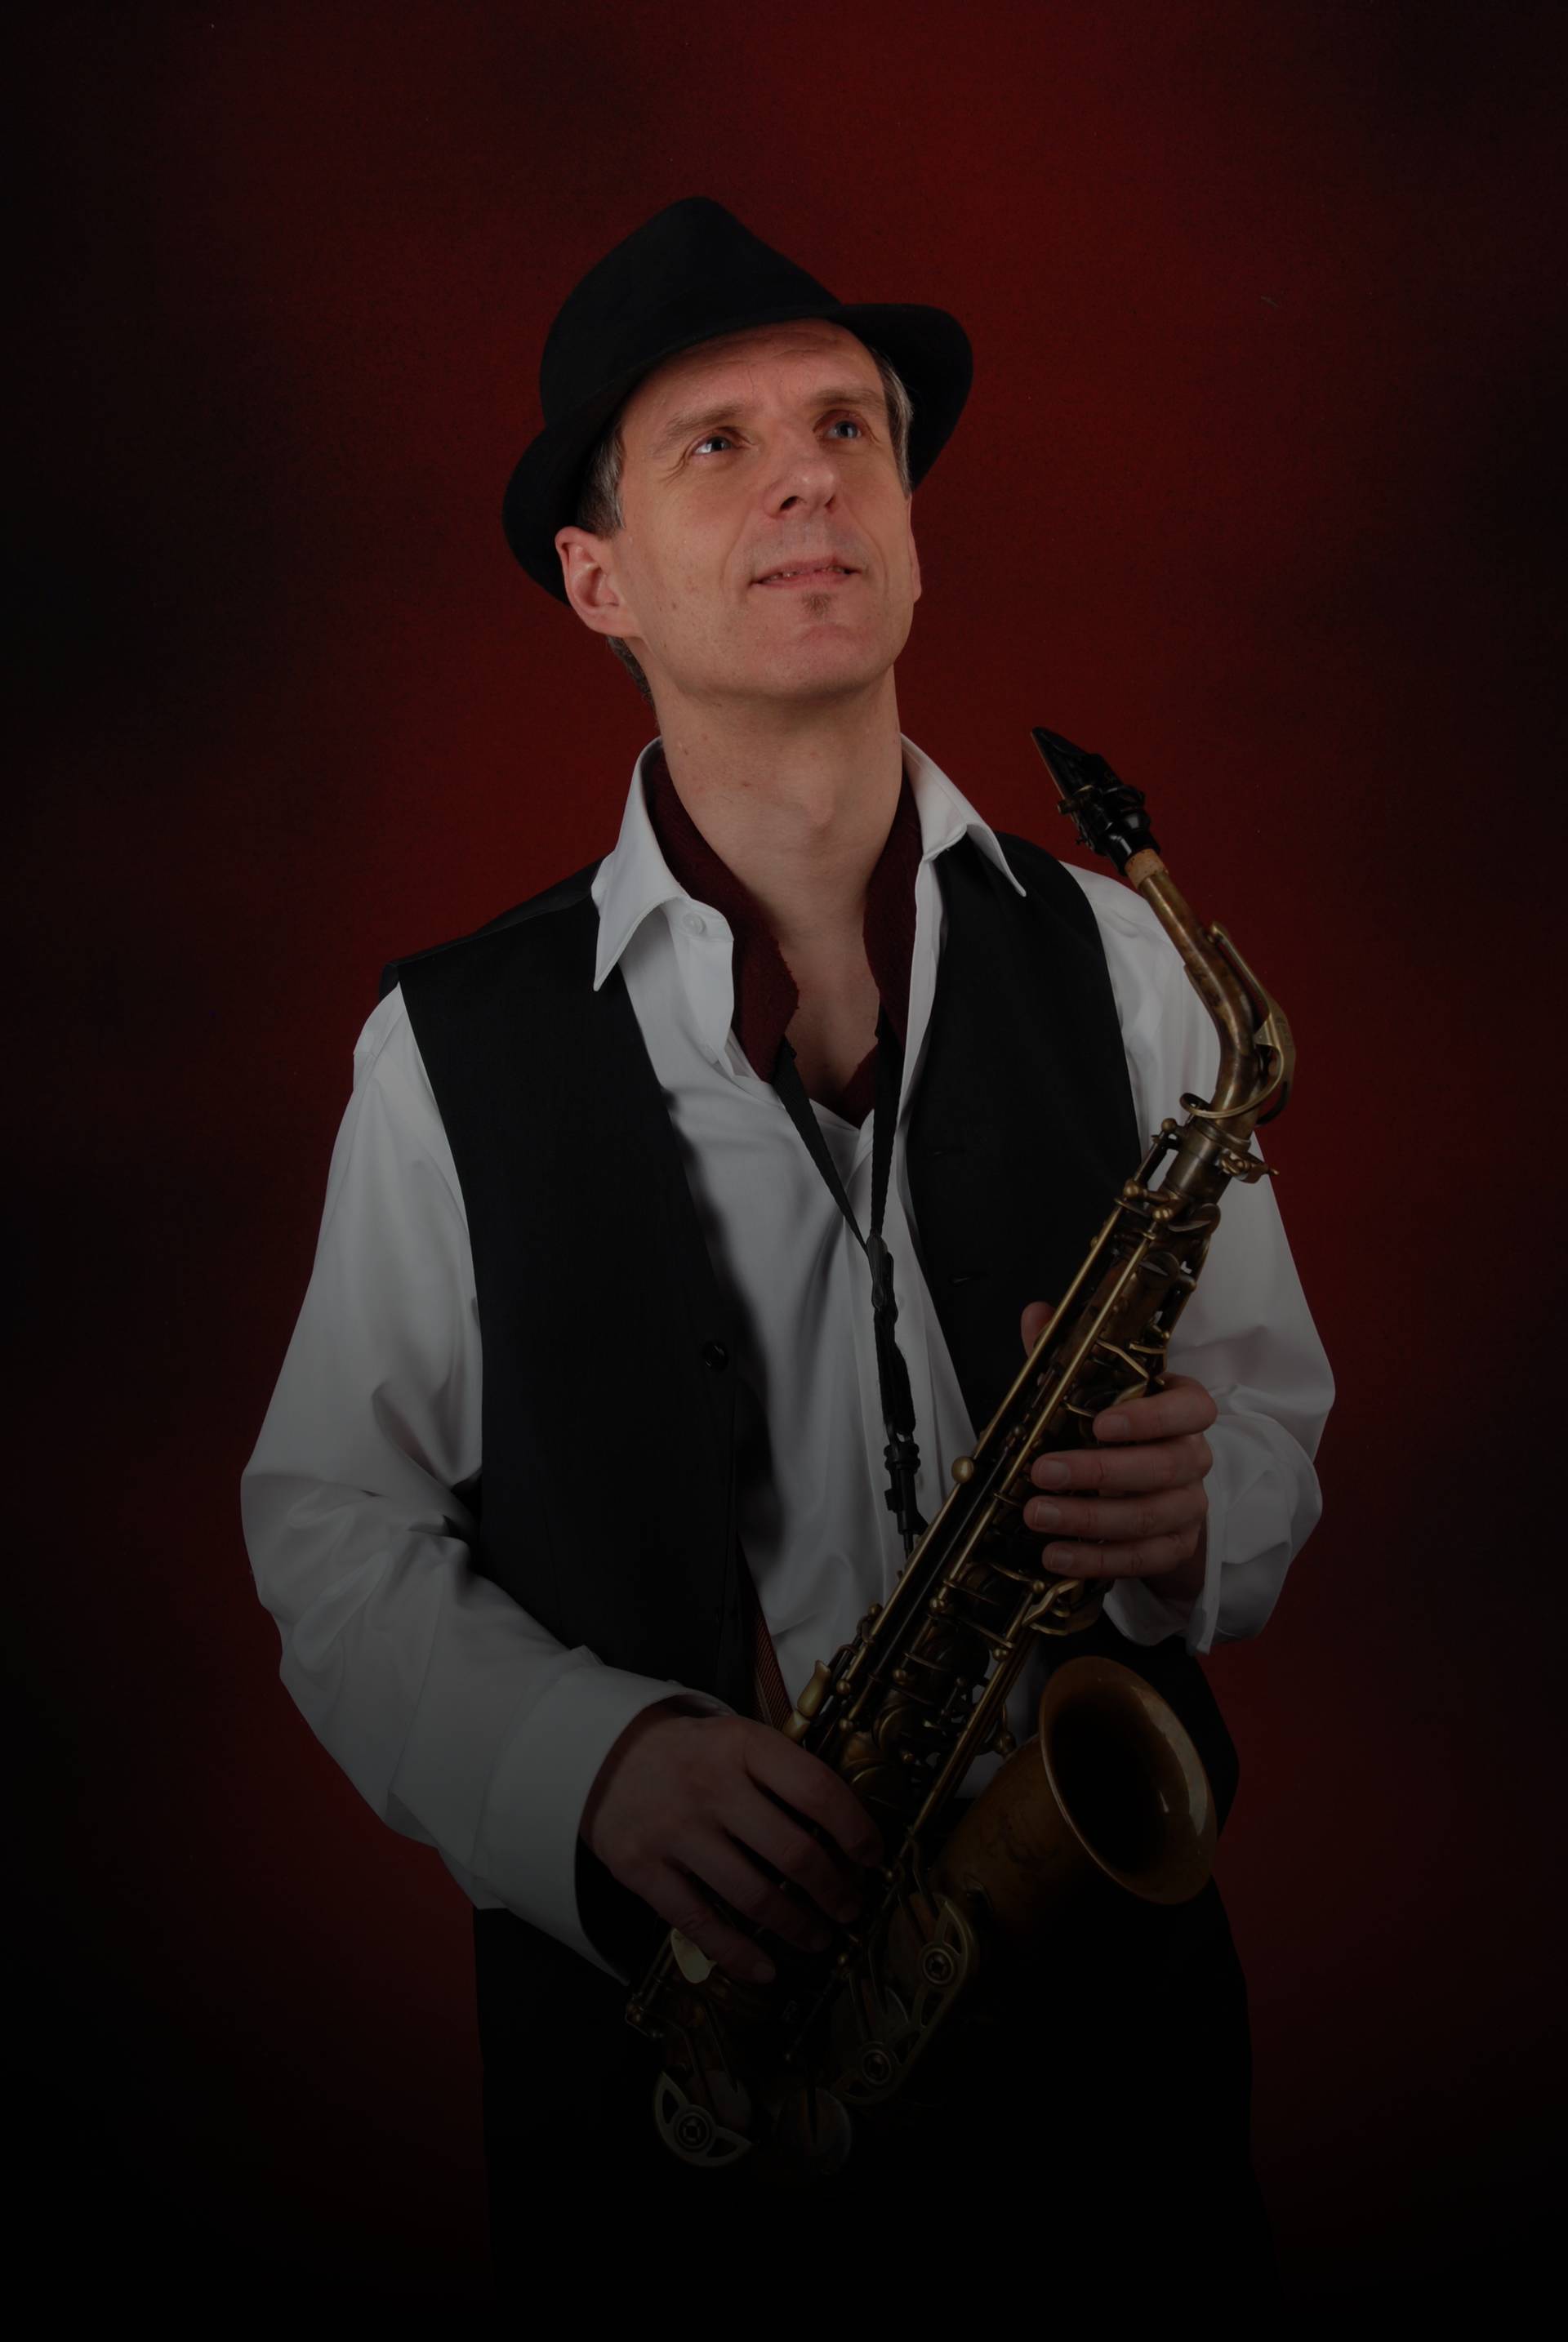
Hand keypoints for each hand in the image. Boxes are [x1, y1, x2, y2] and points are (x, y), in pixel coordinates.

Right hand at [579, 1697, 884, 1986]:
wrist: (595, 1753)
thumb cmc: (686, 1753)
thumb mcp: (733, 1738)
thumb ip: (779, 1772)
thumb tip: (845, 1826)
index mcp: (741, 1746)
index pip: (816, 1789)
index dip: (854, 1827)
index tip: (873, 1855)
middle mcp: (710, 1787)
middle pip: (792, 1852)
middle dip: (833, 1890)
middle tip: (849, 1908)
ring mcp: (674, 1830)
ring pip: (753, 1895)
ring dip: (796, 1926)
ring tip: (817, 1938)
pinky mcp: (641, 1868)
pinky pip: (700, 1923)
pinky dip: (738, 1954)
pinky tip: (765, 1970)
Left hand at [1017, 1301, 1216, 1600]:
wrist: (1151, 1493)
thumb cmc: (1117, 1433)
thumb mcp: (1093, 1391)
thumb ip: (1067, 1355)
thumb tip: (1037, 1314)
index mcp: (1182, 1410)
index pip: (1191, 1409)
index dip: (1150, 1418)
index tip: (1101, 1423)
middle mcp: (1193, 1458)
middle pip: (1163, 1467)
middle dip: (1098, 1471)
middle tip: (1042, 1472)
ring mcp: (1189, 1506)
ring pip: (1149, 1516)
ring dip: (1089, 1519)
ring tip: (1037, 1515)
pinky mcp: (1175, 1547)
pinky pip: (1143, 1558)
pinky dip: (1097, 1559)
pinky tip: (1057, 1555)